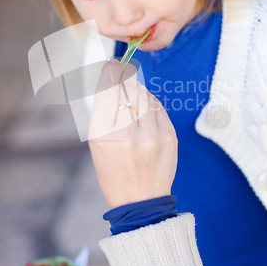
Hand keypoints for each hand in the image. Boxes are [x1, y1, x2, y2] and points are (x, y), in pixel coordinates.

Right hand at [88, 59, 177, 209]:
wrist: (141, 201)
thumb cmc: (114, 173)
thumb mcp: (97, 144)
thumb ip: (103, 112)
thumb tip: (111, 81)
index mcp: (104, 136)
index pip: (108, 92)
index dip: (110, 73)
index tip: (111, 65)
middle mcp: (128, 134)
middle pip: (128, 89)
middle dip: (125, 78)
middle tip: (122, 72)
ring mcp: (152, 135)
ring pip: (145, 95)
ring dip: (138, 91)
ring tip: (132, 98)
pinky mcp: (169, 136)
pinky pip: (158, 107)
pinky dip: (150, 104)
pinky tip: (145, 111)